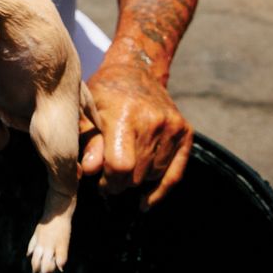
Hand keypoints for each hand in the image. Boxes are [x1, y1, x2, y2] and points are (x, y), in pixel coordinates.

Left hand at [82, 62, 192, 209]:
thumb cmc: (104, 94)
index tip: (99, 180)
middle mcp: (154, 121)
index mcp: (125, 115)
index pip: (120, 165)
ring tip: (122, 172)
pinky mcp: (186, 133)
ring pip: (153, 176)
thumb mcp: (87, 113)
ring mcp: (173, 127)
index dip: (107, 181)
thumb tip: (88, 172)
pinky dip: (160, 190)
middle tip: (107, 178)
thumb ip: (86, 142)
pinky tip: (145, 202)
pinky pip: (175, 174)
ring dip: (136, 182)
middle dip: (119, 183)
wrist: (136, 71)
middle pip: (136, 175)